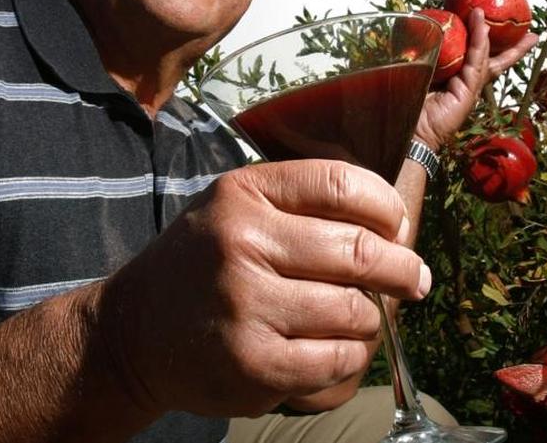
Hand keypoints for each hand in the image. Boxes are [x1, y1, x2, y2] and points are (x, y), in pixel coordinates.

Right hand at [96, 160, 429, 417]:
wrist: (133, 333)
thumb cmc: (203, 265)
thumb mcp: (236, 208)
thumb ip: (304, 202)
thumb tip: (397, 222)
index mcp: (243, 193)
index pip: (342, 183)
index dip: (387, 208)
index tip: (398, 228)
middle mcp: (241, 242)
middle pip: (361, 250)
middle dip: (402, 269)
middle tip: (414, 281)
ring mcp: (246, 304)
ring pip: (355, 310)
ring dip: (370, 319)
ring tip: (356, 318)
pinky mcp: (253, 363)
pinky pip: (338, 358)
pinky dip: (350, 356)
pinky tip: (335, 349)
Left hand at [413, 8, 537, 149]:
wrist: (409, 132)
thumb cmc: (409, 105)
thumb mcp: (420, 74)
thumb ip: (426, 55)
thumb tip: (416, 28)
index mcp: (457, 79)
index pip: (476, 56)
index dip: (483, 39)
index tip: (487, 21)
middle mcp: (467, 83)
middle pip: (493, 59)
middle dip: (514, 46)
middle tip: (531, 32)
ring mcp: (470, 87)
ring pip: (485, 57)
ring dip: (486, 32)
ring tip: (485, 12)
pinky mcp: (468, 91)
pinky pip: (476, 62)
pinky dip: (480, 43)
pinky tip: (482, 27)